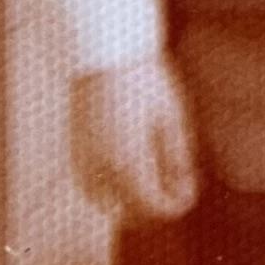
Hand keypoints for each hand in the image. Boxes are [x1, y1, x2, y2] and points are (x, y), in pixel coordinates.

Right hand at [71, 58, 197, 222]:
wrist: (101, 51)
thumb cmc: (142, 80)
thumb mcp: (171, 118)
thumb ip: (177, 159)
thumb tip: (184, 189)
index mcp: (129, 164)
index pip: (155, 208)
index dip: (177, 205)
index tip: (189, 189)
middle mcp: (101, 170)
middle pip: (130, 213)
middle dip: (154, 207)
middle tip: (174, 186)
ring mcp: (83, 161)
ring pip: (106, 204)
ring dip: (129, 202)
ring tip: (150, 179)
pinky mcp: (74, 150)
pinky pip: (90, 186)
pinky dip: (108, 189)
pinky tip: (124, 171)